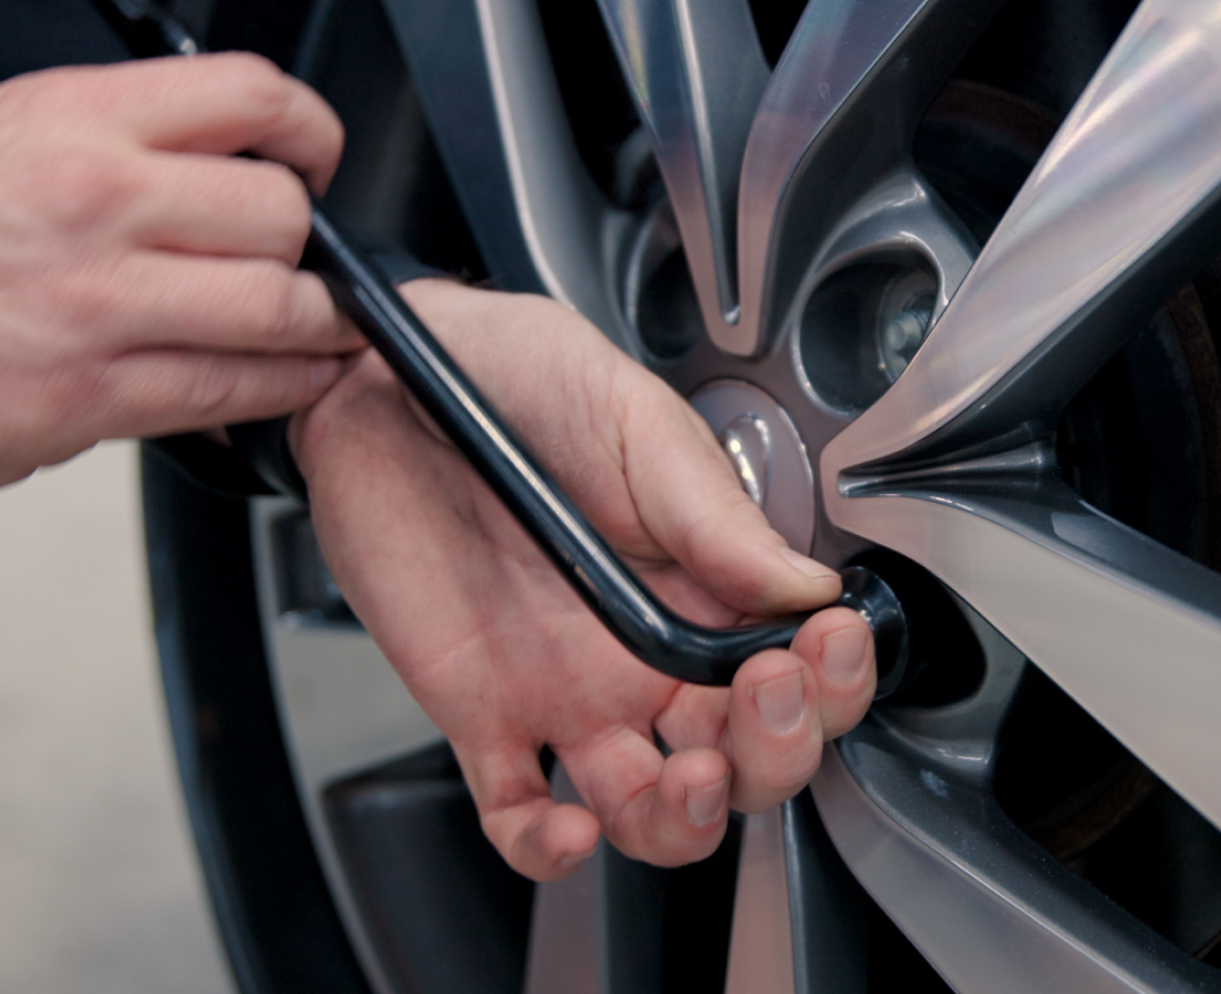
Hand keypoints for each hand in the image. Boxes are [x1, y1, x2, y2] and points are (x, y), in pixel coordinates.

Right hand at [0, 54, 363, 509]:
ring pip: (277, 310)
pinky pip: (226, 393)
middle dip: (307, 245)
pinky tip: (280, 384)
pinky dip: (275, 391)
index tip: (312, 162)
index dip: (308, 133)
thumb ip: (84, 141)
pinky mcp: (86, 401)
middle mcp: (92, 202)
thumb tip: (174, 159)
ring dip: (313, 328)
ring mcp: (94, 307)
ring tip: (313, 333)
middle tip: (297, 264)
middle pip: (281, 213)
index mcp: (64, 122)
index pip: (249, 97)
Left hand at [293, 280, 876, 879]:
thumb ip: (712, 508)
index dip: (831, 681)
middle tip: (765, 696)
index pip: (801, 669)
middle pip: (742, 759)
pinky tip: (565, 828)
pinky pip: (519, 815)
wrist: (389, 374)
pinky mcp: (480, 712)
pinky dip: (544, 846)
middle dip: (775, 752)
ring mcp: (567, 692)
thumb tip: (806, 584)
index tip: (828, 646)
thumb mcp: (631, 418)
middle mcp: (646, 654)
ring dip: (683, 821)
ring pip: (650, 810)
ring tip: (684, 780)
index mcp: (705, 584)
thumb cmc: (516, 375)